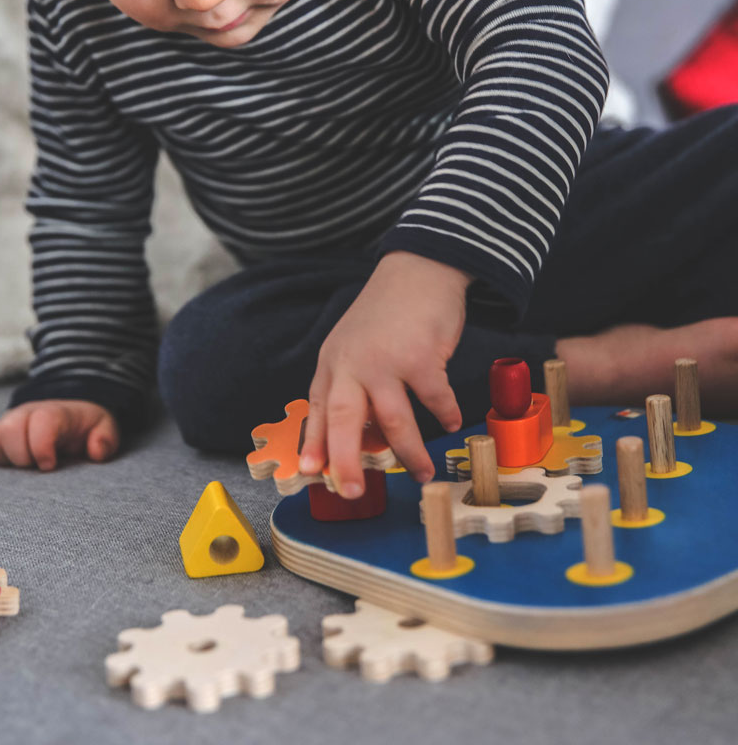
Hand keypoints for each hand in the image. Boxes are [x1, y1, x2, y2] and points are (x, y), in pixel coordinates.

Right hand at [0, 400, 119, 470]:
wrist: (68, 417)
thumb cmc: (86, 427)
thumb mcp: (104, 428)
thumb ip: (106, 439)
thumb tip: (96, 452)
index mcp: (56, 412)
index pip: (41, 421)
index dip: (42, 446)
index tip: (50, 465)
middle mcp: (28, 413)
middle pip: (12, 428)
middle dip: (24, 455)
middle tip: (42, 467)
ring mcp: (11, 422)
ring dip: (12, 459)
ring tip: (31, 466)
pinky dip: (1, 460)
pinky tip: (19, 465)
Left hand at [299, 251, 471, 496]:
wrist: (419, 270)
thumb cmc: (388, 316)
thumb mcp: (354, 347)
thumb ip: (350, 386)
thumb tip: (357, 439)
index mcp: (333, 364)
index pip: (318, 410)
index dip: (315, 443)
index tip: (311, 472)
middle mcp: (352, 363)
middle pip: (343, 420)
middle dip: (345, 461)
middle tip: (350, 491)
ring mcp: (386, 360)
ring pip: (394, 421)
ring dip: (409, 452)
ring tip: (420, 473)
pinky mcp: (421, 357)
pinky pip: (435, 400)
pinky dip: (446, 415)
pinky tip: (452, 423)